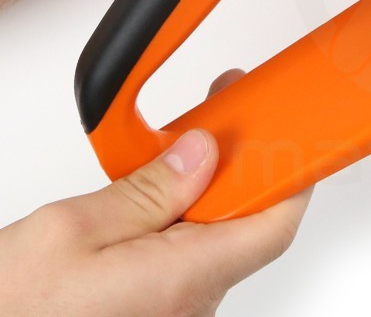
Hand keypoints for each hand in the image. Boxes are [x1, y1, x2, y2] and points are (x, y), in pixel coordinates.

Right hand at [0, 72, 309, 316]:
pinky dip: (178, 220)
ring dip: (201, 193)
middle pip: (242, 225)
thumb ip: (147, 190)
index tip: (296, 133)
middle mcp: (187, 307)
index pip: (274, 223)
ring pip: (210, 240)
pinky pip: (183, 259)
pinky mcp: (150, 314)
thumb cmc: (12, 311)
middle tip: (217, 119)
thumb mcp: (71, 231)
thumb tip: (202, 153)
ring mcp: (170, 314)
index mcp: (181, 281)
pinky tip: (154, 194)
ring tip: (175, 148)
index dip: (293, 175)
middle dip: (234, 168)